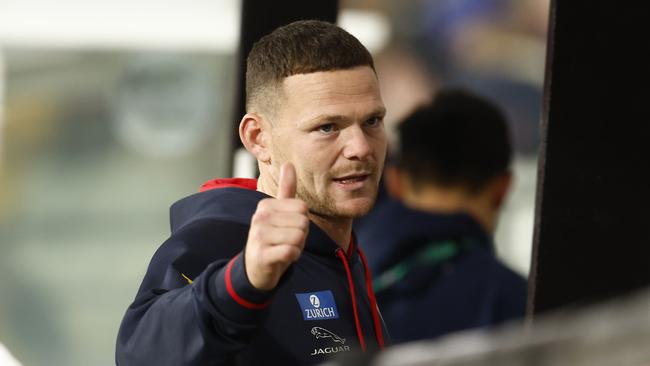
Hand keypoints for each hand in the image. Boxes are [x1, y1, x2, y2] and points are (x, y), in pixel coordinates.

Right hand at [244, 162, 308, 289]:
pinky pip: (291, 251)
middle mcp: (260, 217)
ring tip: (282, 249)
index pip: (303, 208)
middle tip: (285, 241)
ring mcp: (259, 236)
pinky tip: (282, 258)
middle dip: (300, 236)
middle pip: (303, 223)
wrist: (255, 268)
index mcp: (266, 205)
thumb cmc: (273, 238)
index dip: (301, 222)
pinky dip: (292, 257)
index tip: (287, 229)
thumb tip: (289, 163)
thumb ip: (286, 189)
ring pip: (299, 237)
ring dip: (296, 247)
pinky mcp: (262, 255)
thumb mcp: (279, 212)